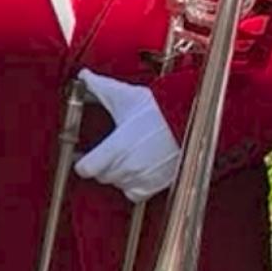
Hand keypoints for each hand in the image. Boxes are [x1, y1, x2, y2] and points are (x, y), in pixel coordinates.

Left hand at [73, 69, 181, 202]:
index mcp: (116, 148)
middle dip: (101, 165)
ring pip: (117, 184)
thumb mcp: (125, 95)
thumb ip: (99, 87)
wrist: (190, 120)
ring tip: (124, 158)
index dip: (81, 162)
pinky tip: (136, 170)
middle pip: (101, 176)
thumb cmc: (159, 108)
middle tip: (107, 152)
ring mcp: (142, 178)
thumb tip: (84, 76)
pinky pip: (134, 194)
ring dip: (117, 174)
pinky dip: (132, 185)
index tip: (82, 157)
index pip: (85, 169)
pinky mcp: (156, 185)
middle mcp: (127, 167)